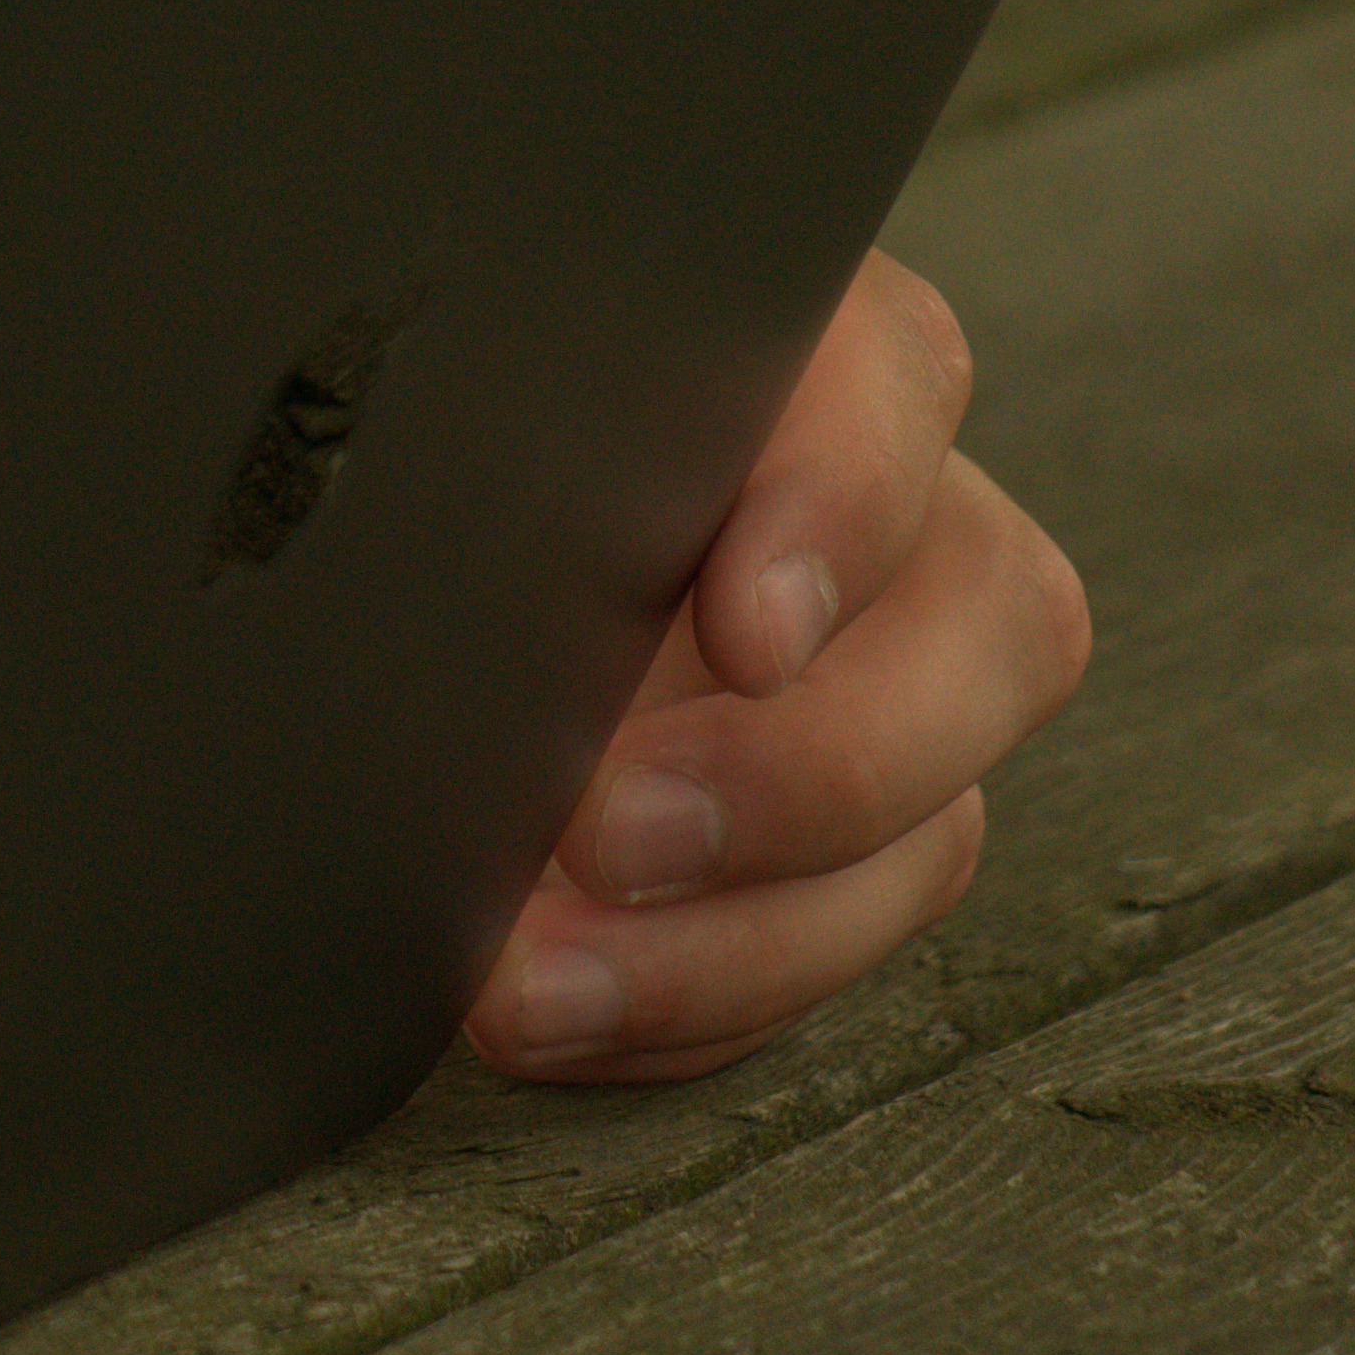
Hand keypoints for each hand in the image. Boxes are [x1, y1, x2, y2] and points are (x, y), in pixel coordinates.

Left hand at [475, 254, 1087, 1083]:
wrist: (365, 560)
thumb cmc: (393, 433)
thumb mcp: (433, 384)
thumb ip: (484, 406)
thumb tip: (433, 480)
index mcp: (789, 342)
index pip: (892, 379)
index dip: (838, 511)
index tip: (744, 630)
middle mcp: (885, 512)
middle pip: (988, 623)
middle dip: (806, 768)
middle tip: (604, 832)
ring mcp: (883, 689)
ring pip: (930, 827)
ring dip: (733, 938)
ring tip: (529, 985)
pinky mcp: (839, 846)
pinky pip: (829, 947)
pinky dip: (692, 1003)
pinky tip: (553, 1012)